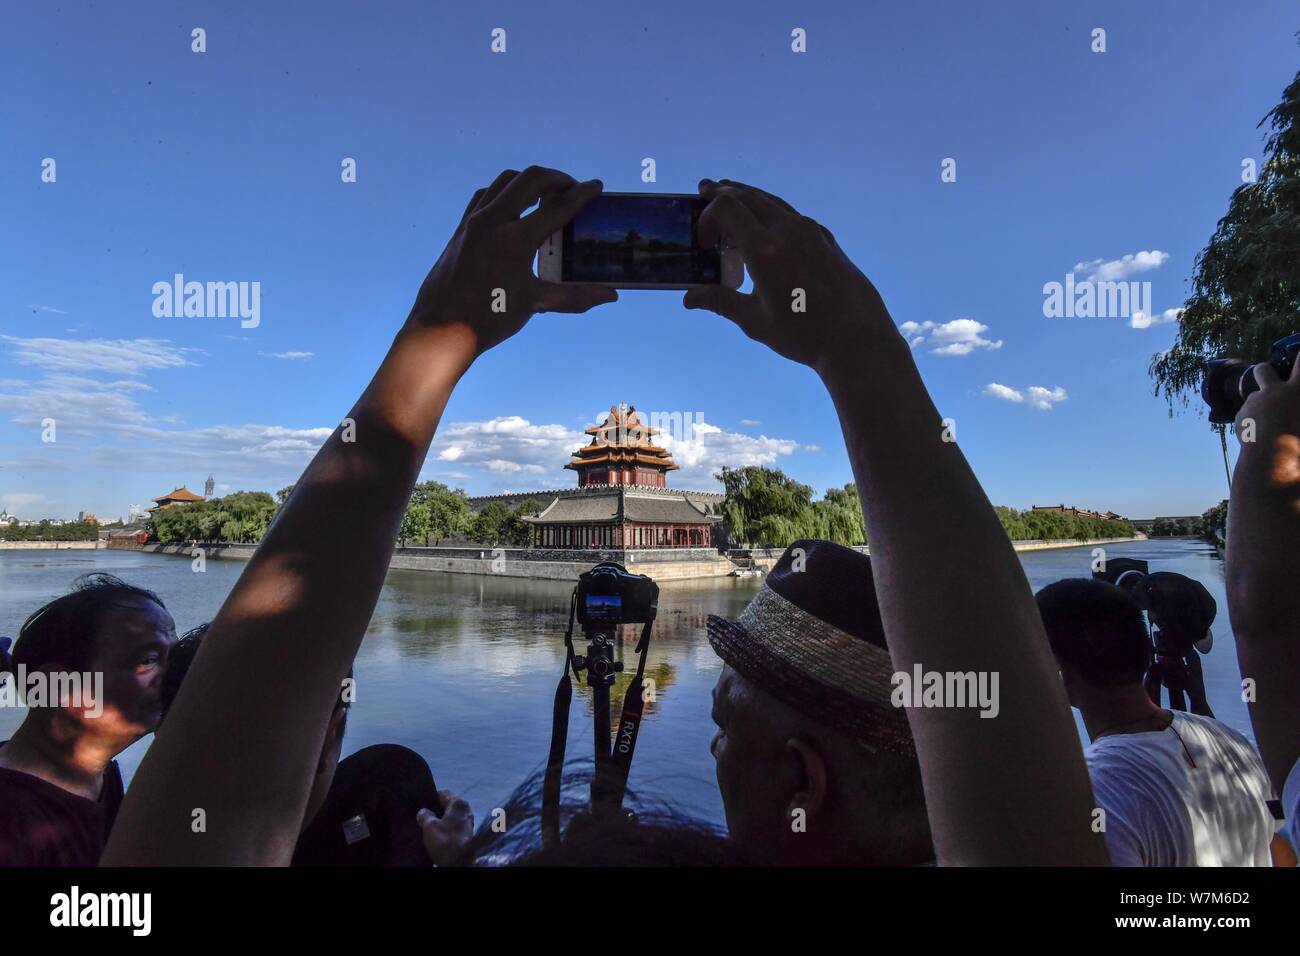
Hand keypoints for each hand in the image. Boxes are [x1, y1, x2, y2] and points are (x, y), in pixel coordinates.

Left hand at [407, 166, 617, 356]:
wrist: (442, 328)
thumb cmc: (490, 318)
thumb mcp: (535, 303)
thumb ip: (575, 296)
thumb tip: (610, 295)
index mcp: (516, 240)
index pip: (557, 207)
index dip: (582, 194)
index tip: (597, 186)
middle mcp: (494, 221)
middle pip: (531, 179)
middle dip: (556, 178)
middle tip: (572, 188)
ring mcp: (474, 221)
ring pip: (506, 181)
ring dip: (529, 181)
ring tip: (545, 193)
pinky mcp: (462, 227)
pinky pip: (485, 195)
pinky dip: (504, 191)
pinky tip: (513, 205)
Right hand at [418, 789, 473, 866]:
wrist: (460, 861)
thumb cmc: (445, 841)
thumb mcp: (429, 826)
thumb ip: (424, 815)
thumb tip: (423, 812)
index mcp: (458, 803)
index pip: (442, 793)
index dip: (430, 798)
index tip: (421, 805)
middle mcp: (466, 810)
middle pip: (446, 805)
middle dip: (434, 810)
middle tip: (422, 817)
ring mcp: (467, 822)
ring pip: (449, 817)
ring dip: (439, 821)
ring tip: (426, 827)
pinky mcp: (466, 834)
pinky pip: (452, 827)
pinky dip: (444, 829)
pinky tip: (436, 836)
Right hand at [682, 179, 899, 378]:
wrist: (856, 336)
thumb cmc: (803, 333)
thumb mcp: (754, 320)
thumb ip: (720, 301)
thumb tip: (689, 297)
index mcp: (765, 249)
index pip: (727, 208)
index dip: (708, 216)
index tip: (705, 241)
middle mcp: (787, 230)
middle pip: (748, 197)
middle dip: (723, 193)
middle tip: (704, 189)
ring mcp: (810, 231)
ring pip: (771, 201)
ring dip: (747, 197)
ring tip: (731, 194)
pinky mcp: (825, 237)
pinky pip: (791, 214)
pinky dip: (770, 210)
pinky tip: (767, 222)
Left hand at [1234, 362, 1299, 487]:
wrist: (1272, 456)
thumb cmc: (1298, 439)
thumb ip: (1296, 408)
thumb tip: (1290, 411)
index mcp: (1296, 390)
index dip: (1299, 355)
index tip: (1298, 350)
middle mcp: (1273, 391)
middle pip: (1263, 369)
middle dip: (1264, 370)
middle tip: (1267, 375)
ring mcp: (1253, 402)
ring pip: (1253, 399)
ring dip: (1259, 407)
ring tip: (1268, 428)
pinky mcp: (1240, 415)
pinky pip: (1246, 416)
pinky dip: (1251, 422)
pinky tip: (1258, 437)